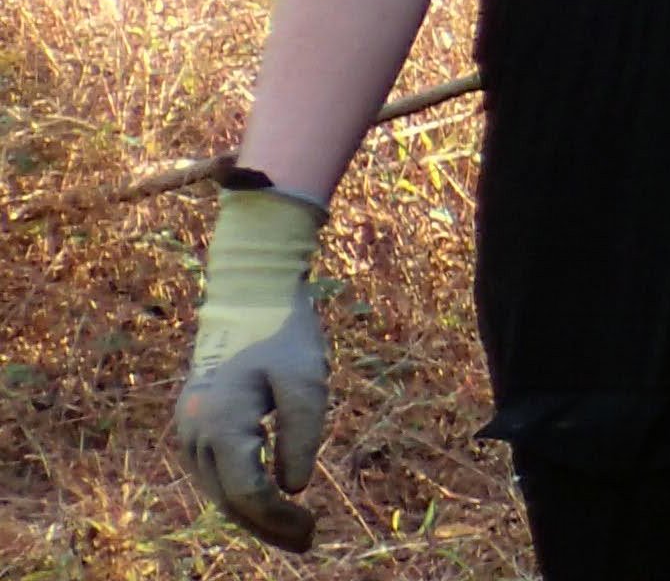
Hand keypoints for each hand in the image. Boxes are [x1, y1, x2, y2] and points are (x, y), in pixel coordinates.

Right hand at [172, 183, 328, 552]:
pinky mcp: (195, 424)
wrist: (248, 296)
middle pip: (228, 500)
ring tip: (295, 530)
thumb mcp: (306, 381)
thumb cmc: (283, 335)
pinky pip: (215, 473)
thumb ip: (301, 436)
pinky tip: (272, 501)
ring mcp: (188, 429)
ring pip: (217, 491)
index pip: (247, 491)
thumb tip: (292, 488)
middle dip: (267, 526)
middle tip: (309, 541)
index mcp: (220, 423)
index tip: (312, 529)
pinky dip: (240, 493)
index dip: (279, 518)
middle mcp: (194, 432)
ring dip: (253, 515)